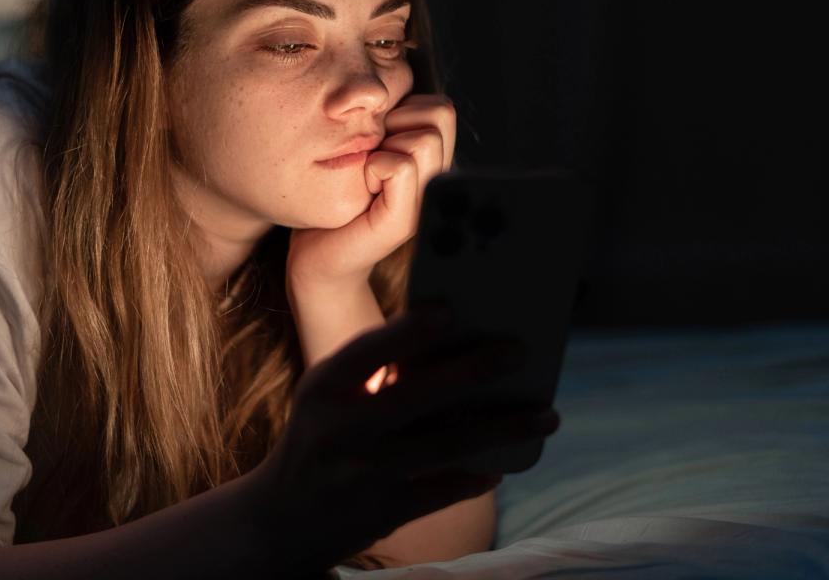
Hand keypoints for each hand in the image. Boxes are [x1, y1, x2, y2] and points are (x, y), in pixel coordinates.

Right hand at [242, 301, 558, 573]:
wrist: (281, 518)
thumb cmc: (322, 436)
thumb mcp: (328, 397)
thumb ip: (374, 372)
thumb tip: (457, 346)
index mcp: (323, 389)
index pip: (366, 353)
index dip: (407, 332)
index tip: (450, 310)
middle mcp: (340, 430)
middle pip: (417, 395)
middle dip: (473, 370)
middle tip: (519, 350)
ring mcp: (362, 474)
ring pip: (446, 445)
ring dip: (503, 427)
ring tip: (547, 415)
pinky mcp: (382, 512)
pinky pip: (444, 490)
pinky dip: (477, 476)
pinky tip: (501, 466)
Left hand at [287, 93, 456, 288]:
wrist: (316, 257)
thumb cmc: (336, 198)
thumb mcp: (365, 149)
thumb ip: (386, 122)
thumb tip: (386, 83)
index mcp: (432, 163)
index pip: (439, 106)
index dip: (403, 111)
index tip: (377, 140)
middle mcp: (437, 181)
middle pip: (439, 114)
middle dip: (397, 123)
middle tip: (372, 155)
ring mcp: (425, 203)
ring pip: (423, 138)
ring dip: (385, 145)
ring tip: (368, 173)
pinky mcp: (403, 222)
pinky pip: (400, 166)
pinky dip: (374, 167)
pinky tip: (362, 187)